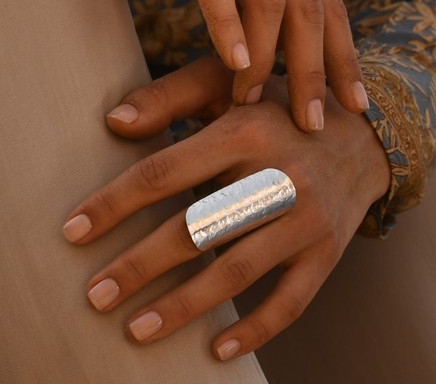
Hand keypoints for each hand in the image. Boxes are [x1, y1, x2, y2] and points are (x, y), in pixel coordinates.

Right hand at [22, 0, 367, 131]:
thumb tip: (258, 34)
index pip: (327, 0)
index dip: (343, 55)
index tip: (353, 103)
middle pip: (308, 7)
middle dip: (315, 71)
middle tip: (313, 122)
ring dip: (267, 58)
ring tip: (250, 99)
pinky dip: (228, 26)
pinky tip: (235, 61)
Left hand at [62, 57, 389, 359]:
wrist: (362, 137)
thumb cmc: (273, 108)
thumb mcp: (226, 85)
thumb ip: (169, 97)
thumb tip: (113, 122)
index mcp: (244, 131)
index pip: (164, 172)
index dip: (114, 203)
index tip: (72, 230)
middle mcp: (278, 176)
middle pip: (196, 230)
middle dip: (139, 266)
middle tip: (94, 294)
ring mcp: (306, 221)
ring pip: (236, 273)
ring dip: (182, 306)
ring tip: (133, 329)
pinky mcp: (327, 253)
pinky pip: (290, 302)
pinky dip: (253, 330)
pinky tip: (214, 350)